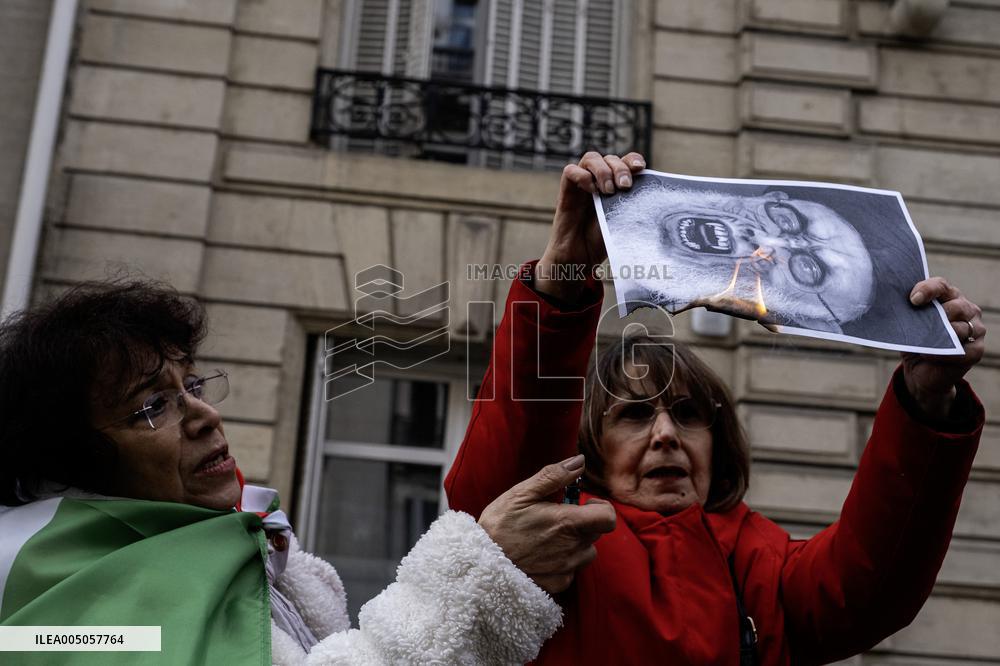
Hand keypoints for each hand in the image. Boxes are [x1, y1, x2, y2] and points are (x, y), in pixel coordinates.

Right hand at [478, 454, 615, 593]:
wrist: (480, 564)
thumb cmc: (499, 525)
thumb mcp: (522, 493)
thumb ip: (554, 476)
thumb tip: (580, 461)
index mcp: (568, 523)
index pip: (608, 518)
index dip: (601, 508)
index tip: (583, 504)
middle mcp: (573, 548)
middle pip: (596, 533)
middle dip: (582, 523)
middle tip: (555, 519)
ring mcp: (566, 569)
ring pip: (586, 553)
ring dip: (575, 544)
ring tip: (548, 538)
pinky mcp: (558, 585)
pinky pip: (572, 571)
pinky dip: (563, 562)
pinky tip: (541, 556)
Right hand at [535, 152, 646, 303]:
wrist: (580, 258)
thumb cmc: (602, 240)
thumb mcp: (624, 221)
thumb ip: (634, 207)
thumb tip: (653, 200)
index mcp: (617, 185)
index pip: (626, 161)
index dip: (633, 159)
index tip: (640, 169)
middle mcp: (600, 181)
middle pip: (610, 158)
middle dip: (620, 168)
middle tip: (624, 186)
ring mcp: (583, 184)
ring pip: (591, 158)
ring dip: (602, 170)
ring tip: (607, 190)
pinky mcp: (567, 191)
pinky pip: (570, 171)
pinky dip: (581, 175)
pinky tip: (591, 190)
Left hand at [901, 277, 985, 418]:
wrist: (920, 370)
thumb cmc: (916, 341)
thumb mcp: (910, 324)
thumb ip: (909, 312)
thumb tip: (895, 305)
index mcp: (949, 297)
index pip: (941, 286)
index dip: (928, 289)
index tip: (913, 299)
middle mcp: (966, 310)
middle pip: (956, 306)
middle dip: (938, 313)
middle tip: (920, 322)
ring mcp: (976, 330)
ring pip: (961, 328)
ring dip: (940, 335)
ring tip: (922, 342)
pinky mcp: (976, 351)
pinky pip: (962, 350)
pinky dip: (943, 353)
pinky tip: (928, 354)